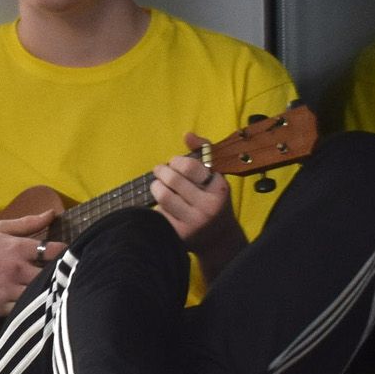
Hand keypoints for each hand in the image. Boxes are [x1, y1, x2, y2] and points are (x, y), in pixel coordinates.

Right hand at [0, 207, 57, 316]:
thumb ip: (27, 223)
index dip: (66, 253)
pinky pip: (26, 309)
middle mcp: (16, 270)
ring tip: (57, 289)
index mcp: (17, 249)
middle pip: (51, 275)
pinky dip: (34, 306)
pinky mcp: (3, 307)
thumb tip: (52, 214)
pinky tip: (41, 303)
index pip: (53, 251)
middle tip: (67, 273)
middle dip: (61, 274)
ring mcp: (10, 291)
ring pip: (41, 294)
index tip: (70, 254)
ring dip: (50, 291)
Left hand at [152, 132, 244, 271]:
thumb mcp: (215, 177)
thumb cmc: (213, 200)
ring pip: (163, 195)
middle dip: (162, 171)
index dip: (176, 162)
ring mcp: (194, 222)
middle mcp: (208, 206)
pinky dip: (156, 206)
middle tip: (160, 171)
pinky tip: (163, 205)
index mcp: (219, 188)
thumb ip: (203, 152)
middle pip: (173, 180)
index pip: (190, 167)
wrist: (219, 239)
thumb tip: (187, 134)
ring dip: (156, 186)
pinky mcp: (180, 234)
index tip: (174, 163)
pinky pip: (159, 213)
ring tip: (158, 186)